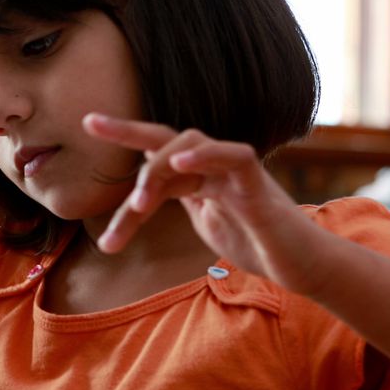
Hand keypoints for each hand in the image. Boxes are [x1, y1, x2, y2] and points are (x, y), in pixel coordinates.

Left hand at [82, 113, 331, 295]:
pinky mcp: (257, 184)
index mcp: (195, 175)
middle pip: (165, 137)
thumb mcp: (205, 222)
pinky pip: (232, 155)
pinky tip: (179, 162)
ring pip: (189, 145)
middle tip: (91, 123)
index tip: (88, 123)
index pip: (154, 152)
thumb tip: (143, 192)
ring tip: (140, 204)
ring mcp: (233, 171)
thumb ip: (179, 201)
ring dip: (157, 171)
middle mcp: (211, 165)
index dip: (123, 138)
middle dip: (126, 130)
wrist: (301, 266)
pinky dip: (205, 154)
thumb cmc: (256, 243)